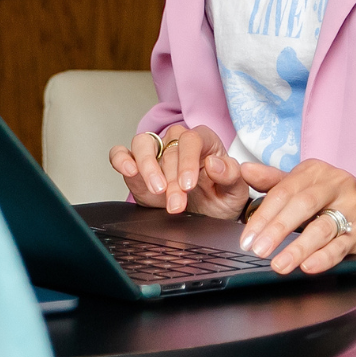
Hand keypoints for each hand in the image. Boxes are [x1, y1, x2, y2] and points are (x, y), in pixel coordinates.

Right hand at [108, 124, 248, 217]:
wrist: (207, 216)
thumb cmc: (221, 199)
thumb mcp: (235, 192)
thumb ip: (231, 175)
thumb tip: (215, 163)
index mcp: (204, 141)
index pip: (192, 140)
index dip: (188, 161)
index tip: (187, 185)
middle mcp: (177, 142)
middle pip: (169, 151)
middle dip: (171, 180)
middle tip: (176, 204)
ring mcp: (156, 152)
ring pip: (143, 143)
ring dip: (147, 166)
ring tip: (156, 189)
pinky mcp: (137, 166)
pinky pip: (121, 153)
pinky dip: (121, 159)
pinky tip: (128, 171)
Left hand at [238, 160, 355, 274]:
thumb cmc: (338, 199)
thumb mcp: (307, 185)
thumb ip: (274, 180)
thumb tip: (243, 170)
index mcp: (315, 171)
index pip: (284, 191)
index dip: (263, 215)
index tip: (247, 237)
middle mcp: (335, 184)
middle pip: (302, 205)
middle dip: (277, 229)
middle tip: (257, 250)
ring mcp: (351, 208)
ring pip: (322, 227)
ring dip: (298, 247)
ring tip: (279, 265)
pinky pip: (342, 245)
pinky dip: (324, 257)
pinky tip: (309, 267)